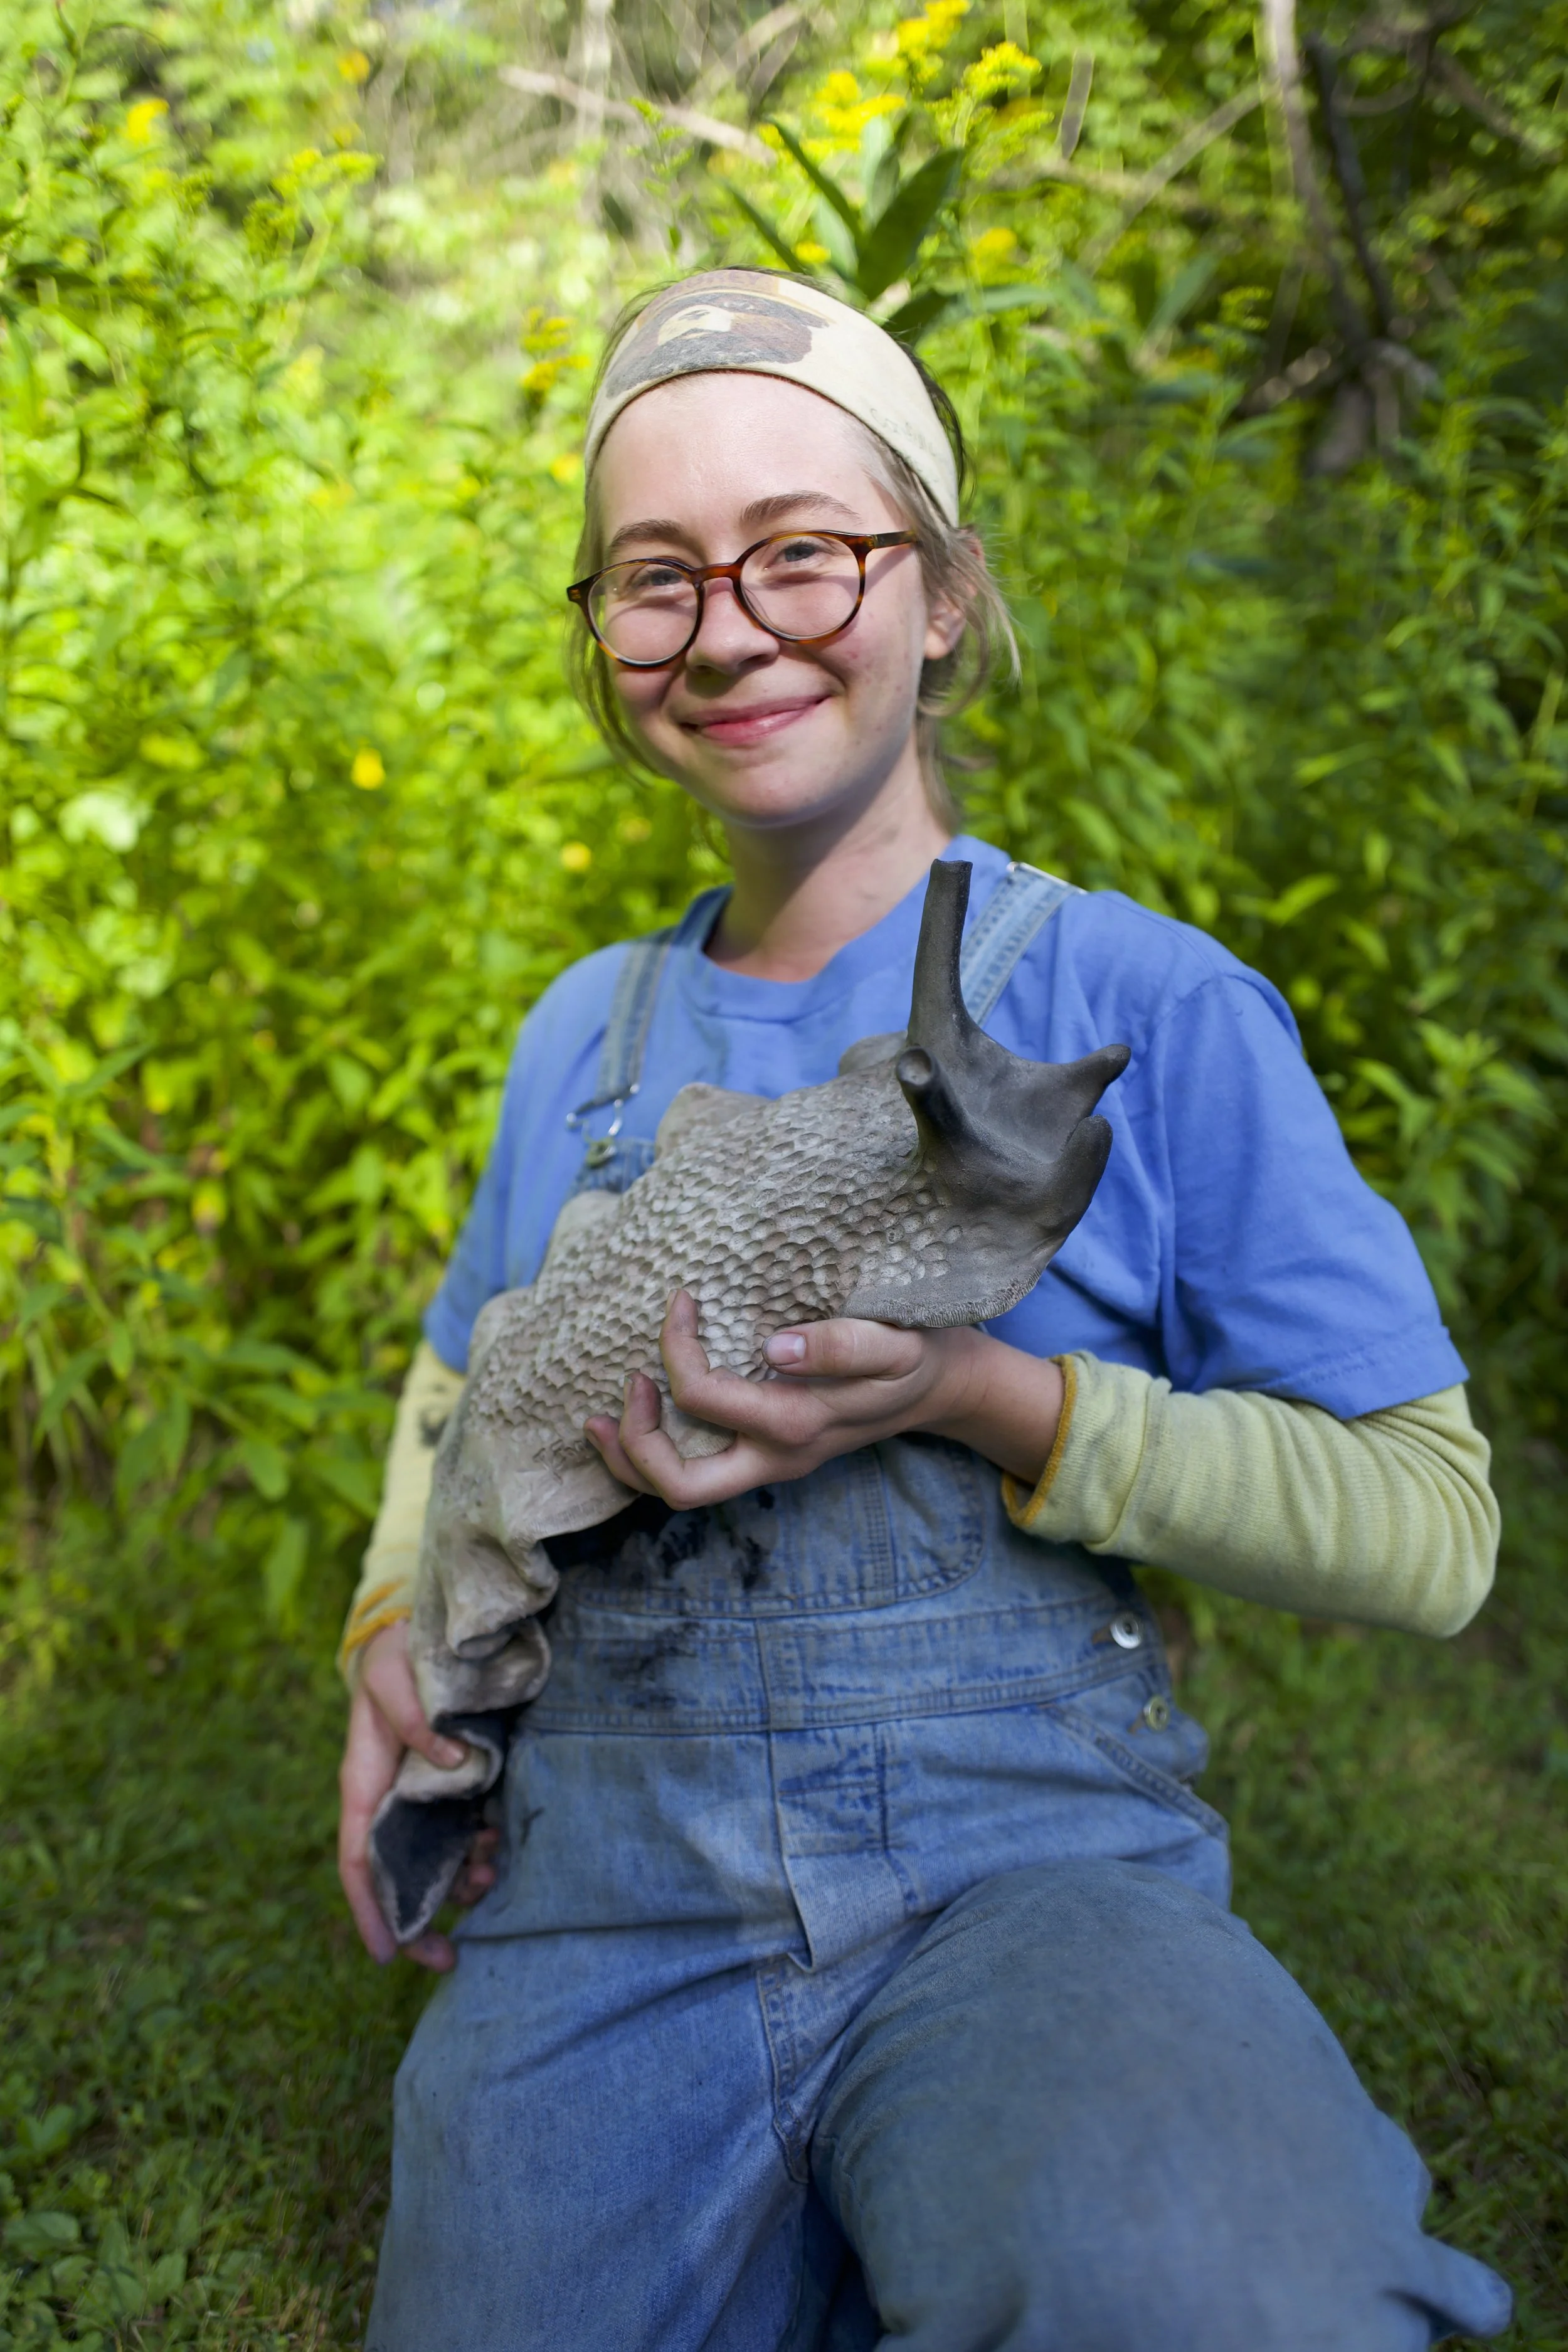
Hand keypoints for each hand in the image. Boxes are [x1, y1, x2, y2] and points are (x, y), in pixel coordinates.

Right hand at [337, 1618, 499, 1969]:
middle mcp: (388, 1800)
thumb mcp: (393, 1676)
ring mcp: (418, 1796)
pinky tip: (496, 1848)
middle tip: (449, 1960)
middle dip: (417, 1922)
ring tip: (488, 1883)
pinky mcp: (447, 1785)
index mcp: (363, 1783)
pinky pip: (459, 1830)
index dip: (369, 1910)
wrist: (413, 1635)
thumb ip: (413, 1716)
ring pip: (432, 1860)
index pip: (358, 1860)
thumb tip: (449, 1758)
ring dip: (457, 1882)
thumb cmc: (395, 1655)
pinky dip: (475, 1849)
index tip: (386, 1955)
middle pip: (395, 1876)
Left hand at [584, 1290, 1064, 1510]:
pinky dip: (654, 1455)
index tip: (680, 1301)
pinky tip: (639, 1418)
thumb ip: (843, 1345)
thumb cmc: (916, 1356)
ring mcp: (766, 1464)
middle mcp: (774, 1457)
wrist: (941, 1387)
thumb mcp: (897, 1342)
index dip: (676, 1350)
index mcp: (797, 1425)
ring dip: (630, 1461)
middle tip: (626, 1384)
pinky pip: (694, 1472)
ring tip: (600, 1419)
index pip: (706, 1398)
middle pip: (680, 1487)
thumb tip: (775, 1346)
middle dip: (633, 1444)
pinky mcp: (764, 1455)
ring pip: (678, 1492)